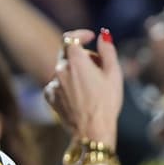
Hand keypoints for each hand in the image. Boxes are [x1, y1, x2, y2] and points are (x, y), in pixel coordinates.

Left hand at [45, 29, 121, 145]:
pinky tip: (79, 97)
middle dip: (83, 56)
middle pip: (69, 54)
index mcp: (76, 61)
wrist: (92, 130)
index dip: (80, 34)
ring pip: (64, 70)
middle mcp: (60, 70)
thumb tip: (103, 34)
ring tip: (91, 88)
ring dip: (75, 72)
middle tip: (98, 69)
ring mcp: (52, 83)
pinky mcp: (49, 96)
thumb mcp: (114, 74)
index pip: (70, 37)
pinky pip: (57, 84)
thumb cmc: (107, 102)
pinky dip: (67, 85)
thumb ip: (108, 50)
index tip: (90, 37)